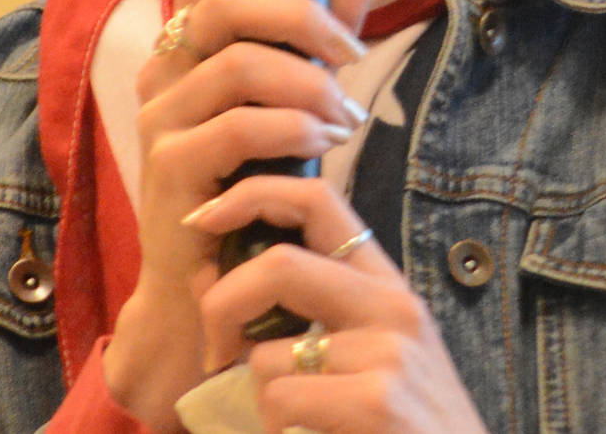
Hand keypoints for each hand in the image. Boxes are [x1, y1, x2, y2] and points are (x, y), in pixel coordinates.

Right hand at [104, 0, 375, 430]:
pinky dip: (292, 127)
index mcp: (192, 43)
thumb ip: (320, 35)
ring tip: (343, 117)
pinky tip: (323, 142)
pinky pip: (236, 127)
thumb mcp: (295, 99)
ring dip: (308, 84)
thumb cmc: (253, 185)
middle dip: (301, 15)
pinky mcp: (169, 169)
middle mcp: (165, 70)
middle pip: (222, 2)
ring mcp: (160, 119)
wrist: (209, 288)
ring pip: (238, 64)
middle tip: (349, 51)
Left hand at [192, 176, 491, 433]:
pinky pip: (279, 400)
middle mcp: (394, 308)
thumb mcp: (366, 357)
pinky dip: (272, 428)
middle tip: (216, 353)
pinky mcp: (377, 401)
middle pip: (279, 264)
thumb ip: (303, 316)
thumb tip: (208, 280)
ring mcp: (389, 353)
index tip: (205, 218)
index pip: (320, 200)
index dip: (253, 194)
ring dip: (258, 397)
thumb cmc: (400, 427)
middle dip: (222, 305)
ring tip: (295, 420)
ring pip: (267, 354)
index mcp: (388, 287)